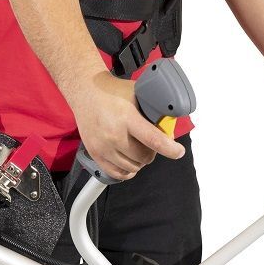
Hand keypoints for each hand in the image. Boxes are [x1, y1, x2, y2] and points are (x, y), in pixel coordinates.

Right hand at [68, 70, 185, 180]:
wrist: (85, 92)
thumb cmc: (111, 91)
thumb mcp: (137, 93)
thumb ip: (152, 109)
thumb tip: (169, 125)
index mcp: (126, 118)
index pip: (153, 140)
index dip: (170, 149)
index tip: (178, 151)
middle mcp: (113, 134)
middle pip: (144, 156)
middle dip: (153, 152)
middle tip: (152, 142)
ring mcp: (102, 146)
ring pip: (132, 167)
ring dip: (140, 161)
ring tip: (139, 148)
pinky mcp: (95, 153)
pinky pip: (116, 173)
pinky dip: (127, 170)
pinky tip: (130, 161)